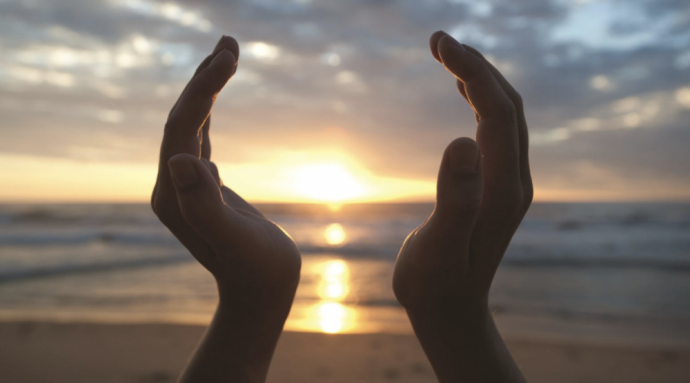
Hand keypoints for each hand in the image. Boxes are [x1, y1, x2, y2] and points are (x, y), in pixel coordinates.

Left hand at [151, 35, 300, 311]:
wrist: (260, 294)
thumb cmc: (256, 270)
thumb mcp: (234, 239)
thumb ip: (204, 204)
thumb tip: (180, 161)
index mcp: (173, 193)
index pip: (182, 128)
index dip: (202, 90)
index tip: (229, 58)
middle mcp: (172, 185)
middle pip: (182, 120)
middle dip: (204, 79)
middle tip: (229, 42)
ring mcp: (186, 186)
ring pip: (190, 125)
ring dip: (206, 88)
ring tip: (227, 53)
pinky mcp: (204, 187)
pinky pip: (200, 139)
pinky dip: (209, 112)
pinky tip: (214, 97)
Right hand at [392, 32, 530, 382]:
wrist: (452, 312)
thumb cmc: (436, 284)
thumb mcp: (438, 246)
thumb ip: (455, 197)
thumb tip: (461, 139)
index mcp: (501, 189)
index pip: (496, 113)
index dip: (473, 72)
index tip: (441, 44)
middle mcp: (513, 180)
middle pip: (507, 106)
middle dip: (477, 66)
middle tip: (440, 39)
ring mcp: (508, 183)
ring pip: (505, 115)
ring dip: (481, 78)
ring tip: (448, 54)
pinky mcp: (497, 186)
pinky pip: (497, 129)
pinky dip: (481, 100)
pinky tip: (463, 89)